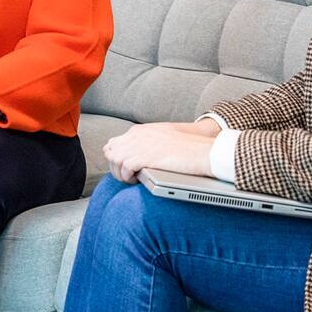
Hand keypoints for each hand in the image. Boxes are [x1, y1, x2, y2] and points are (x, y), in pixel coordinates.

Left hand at [103, 121, 217, 183]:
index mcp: (139, 130)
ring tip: (131, 180)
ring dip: (120, 174)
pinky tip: (136, 180)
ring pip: (115, 160)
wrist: (201, 150)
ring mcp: (140, 145)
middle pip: (111, 152)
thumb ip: (146, 142)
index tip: (123, 169)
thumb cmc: (186, 146)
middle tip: (126, 178)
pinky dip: (127, 177)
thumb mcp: (161, 137)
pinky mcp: (146, 156)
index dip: (115, 158)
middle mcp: (136, 135)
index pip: (113, 143)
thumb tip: (136, 154)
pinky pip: (125, 168)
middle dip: (115, 167)